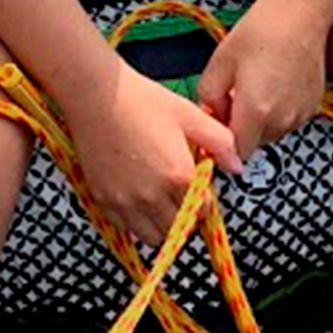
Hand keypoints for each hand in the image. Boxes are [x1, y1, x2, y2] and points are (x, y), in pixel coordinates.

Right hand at [60, 62, 242, 247]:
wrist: (96, 96)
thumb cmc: (141, 101)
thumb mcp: (188, 114)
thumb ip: (220, 142)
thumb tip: (236, 166)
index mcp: (178, 177)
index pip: (202, 211)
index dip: (203, 200)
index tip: (197, 187)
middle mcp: (152, 196)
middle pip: (179, 229)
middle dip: (184, 215)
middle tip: (178, 193)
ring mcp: (126, 202)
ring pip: (152, 236)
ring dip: (160, 224)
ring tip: (158, 200)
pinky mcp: (103, 200)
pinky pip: (125, 228)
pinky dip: (134, 221)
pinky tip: (136, 198)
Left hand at [197, 0, 332, 162]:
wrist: (299, 13)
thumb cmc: (259, 32)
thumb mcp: (218, 62)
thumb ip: (208, 98)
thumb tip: (213, 115)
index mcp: (256, 112)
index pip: (236, 152)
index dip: (223, 142)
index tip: (217, 125)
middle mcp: (282, 120)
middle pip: (254, 143)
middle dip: (240, 128)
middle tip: (233, 95)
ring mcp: (300, 115)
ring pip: (271, 133)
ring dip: (260, 120)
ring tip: (256, 83)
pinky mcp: (313, 107)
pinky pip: (288, 120)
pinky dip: (278, 110)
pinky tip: (274, 82)